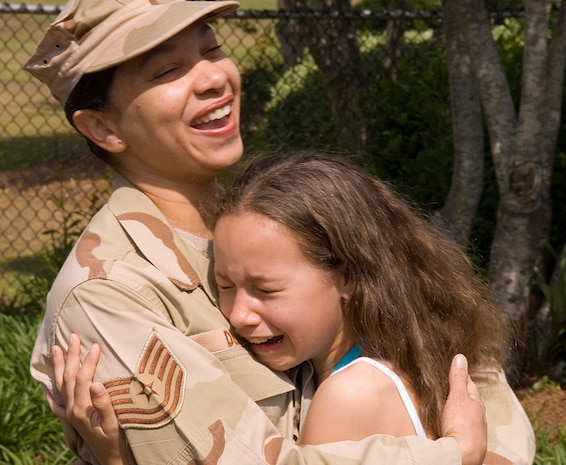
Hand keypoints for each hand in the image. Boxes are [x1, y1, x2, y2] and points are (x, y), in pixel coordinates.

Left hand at [50, 333, 133, 464]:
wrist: (109, 459)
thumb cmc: (115, 440)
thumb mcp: (114, 422)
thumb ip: (104, 403)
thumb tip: (96, 384)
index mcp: (83, 408)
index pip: (84, 378)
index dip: (89, 361)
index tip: (95, 345)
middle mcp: (72, 409)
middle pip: (70, 378)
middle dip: (72, 356)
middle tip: (73, 336)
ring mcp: (70, 413)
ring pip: (60, 386)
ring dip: (60, 366)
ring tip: (57, 348)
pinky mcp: (71, 418)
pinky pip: (56, 404)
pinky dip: (50, 393)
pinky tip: (48, 385)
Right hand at [441, 354, 486, 464]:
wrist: (463, 455)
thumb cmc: (462, 425)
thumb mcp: (458, 396)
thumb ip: (457, 378)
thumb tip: (461, 357)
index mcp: (476, 402)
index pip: (469, 383)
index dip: (462, 375)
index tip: (455, 368)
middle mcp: (477, 415)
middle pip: (469, 399)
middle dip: (460, 390)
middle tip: (450, 381)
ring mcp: (473, 428)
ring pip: (466, 412)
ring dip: (458, 406)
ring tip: (449, 400)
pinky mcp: (466, 439)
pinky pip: (461, 424)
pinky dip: (456, 419)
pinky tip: (451, 421)